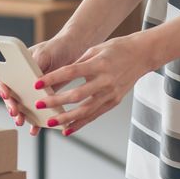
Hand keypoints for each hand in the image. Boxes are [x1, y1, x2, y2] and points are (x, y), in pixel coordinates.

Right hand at [0, 34, 87, 135]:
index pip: (3, 77)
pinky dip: (34, 120)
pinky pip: (36, 111)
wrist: (72, 51)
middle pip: (10, 95)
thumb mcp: (44, 53)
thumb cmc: (55, 48)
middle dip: (10, 105)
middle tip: (15, 111)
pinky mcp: (42, 97)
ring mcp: (31, 89)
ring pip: (21, 105)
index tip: (6, 94)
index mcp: (16, 65)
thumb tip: (31, 81)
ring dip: (20, 115)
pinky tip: (35, 128)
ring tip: (21, 121)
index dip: (1, 86)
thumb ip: (35, 65)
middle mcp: (21, 78)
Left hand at [33, 33, 161, 135]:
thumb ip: (78, 62)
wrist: (142, 55)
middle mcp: (105, 81)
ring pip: (85, 110)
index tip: (37, 83)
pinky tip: (67, 129)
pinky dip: (80, 123)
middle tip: (39, 105)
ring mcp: (111, 94)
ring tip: (50, 122)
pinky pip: (95, 115)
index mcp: (99, 64)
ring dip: (66, 118)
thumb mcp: (96, 49)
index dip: (53, 78)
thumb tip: (58, 75)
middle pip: (77, 95)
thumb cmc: (117, 49)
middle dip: (56, 101)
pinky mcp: (114, 102)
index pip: (71, 72)